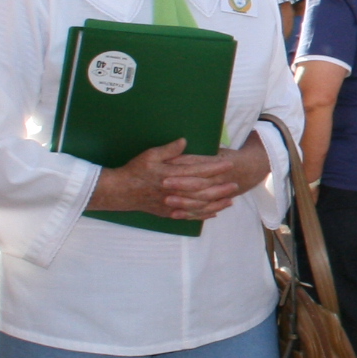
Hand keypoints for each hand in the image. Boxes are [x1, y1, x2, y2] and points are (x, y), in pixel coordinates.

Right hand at [93, 138, 264, 222]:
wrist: (120, 192)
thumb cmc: (135, 171)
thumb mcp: (149, 155)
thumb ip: (168, 150)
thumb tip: (184, 141)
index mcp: (170, 175)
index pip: (197, 171)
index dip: (214, 168)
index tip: (228, 164)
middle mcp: (173, 191)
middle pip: (202, 190)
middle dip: (220, 187)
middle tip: (236, 184)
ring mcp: (171, 204)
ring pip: (198, 206)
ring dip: (215, 203)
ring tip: (231, 200)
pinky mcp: (169, 213)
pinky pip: (189, 216)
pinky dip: (203, 215)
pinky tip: (214, 212)